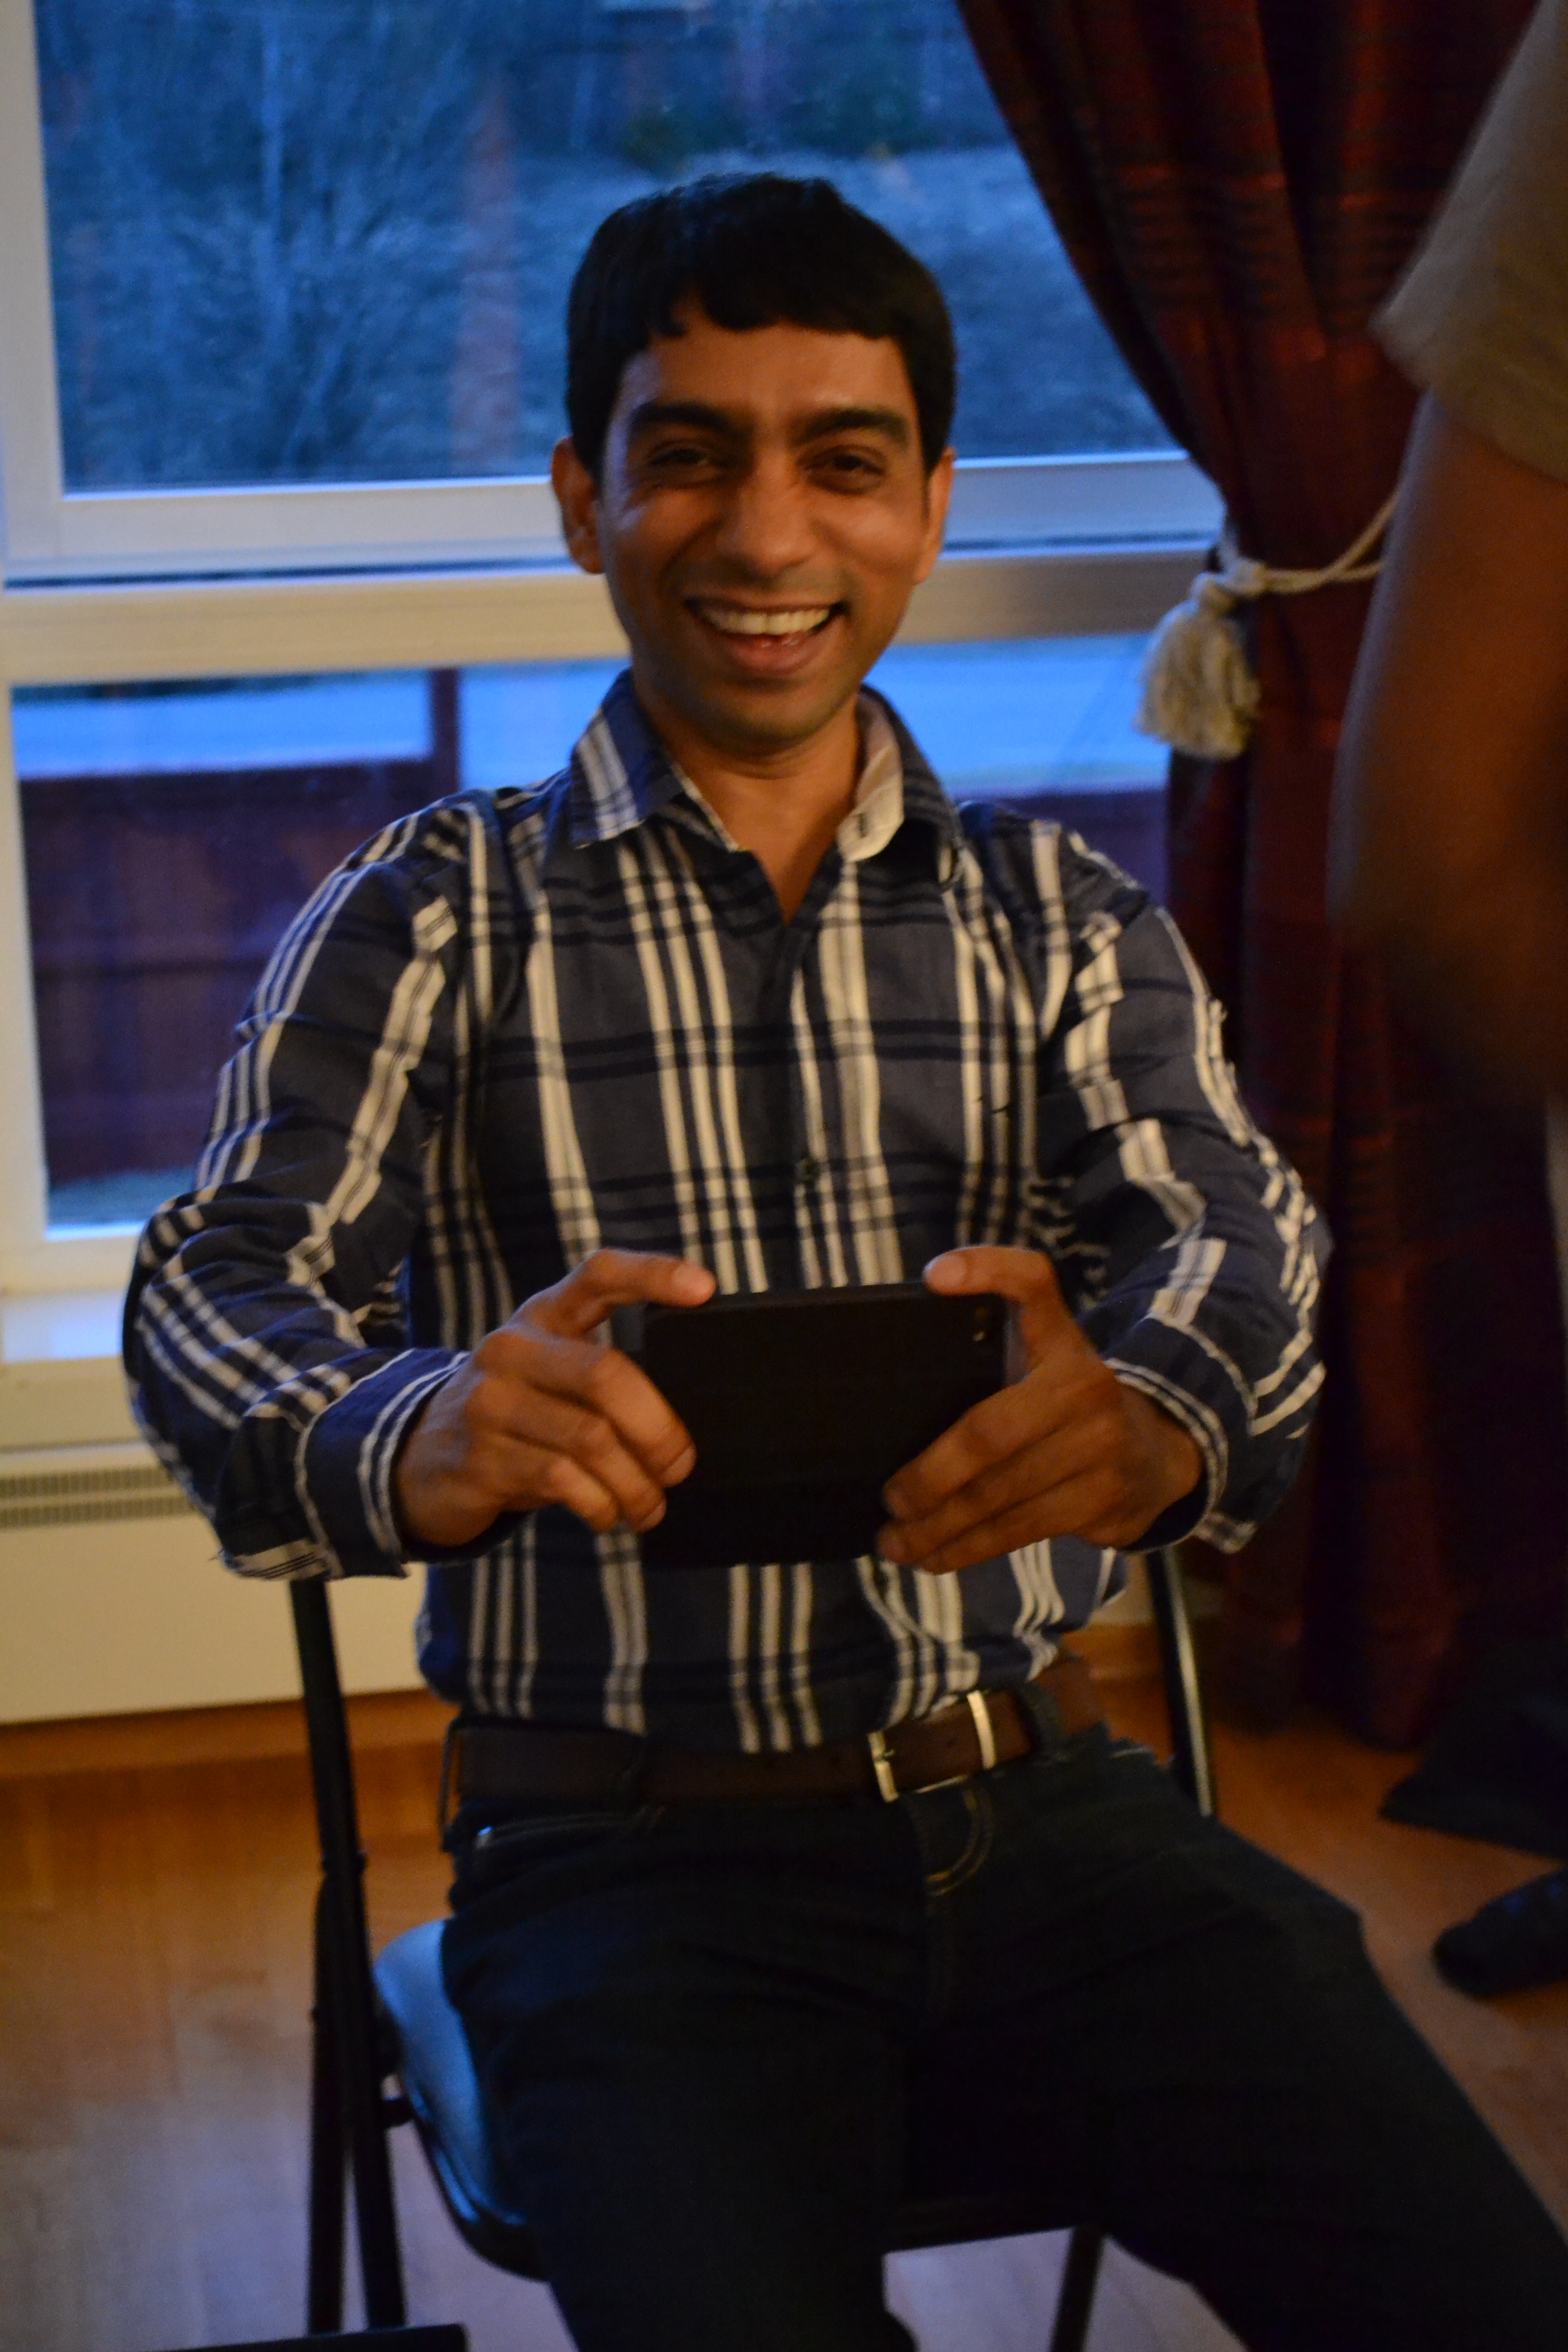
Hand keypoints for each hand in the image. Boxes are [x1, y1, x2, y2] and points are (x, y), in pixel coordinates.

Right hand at [394, 1249, 715, 1550]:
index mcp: (545, 1315)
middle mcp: (513, 1348)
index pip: (599, 1275)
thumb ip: (605, 1377)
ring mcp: (490, 1402)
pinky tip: (609, 1515)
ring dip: (635, 1483)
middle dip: (658, 1430)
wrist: (423, 1458)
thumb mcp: (553, 1376)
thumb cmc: (519, 1414)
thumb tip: (684, 1427)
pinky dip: (601, 1504)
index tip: (705, 1287)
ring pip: (590, 1439)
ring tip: (651, 1507)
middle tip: (681, 1467)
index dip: (652, 1274)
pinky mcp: (479, 1456)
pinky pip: (561, 1479)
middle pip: (605, 1375)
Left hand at [877, 1246, 1202, 1573]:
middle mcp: (1087, 1390)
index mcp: (1064, 1341)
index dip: (987, 1270)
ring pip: (999, 1496)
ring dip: (939, 1529)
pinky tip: (935, 1559)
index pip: (1030, 1284)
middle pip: (988, 1435)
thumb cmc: (1073, 1399)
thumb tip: (937, 1281)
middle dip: (929, 1476)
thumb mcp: (1049, 1347)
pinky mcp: (1102, 1505)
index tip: (934, 1278)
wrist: (1160, 1452)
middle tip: (890, 1501)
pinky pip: (1019, 1531)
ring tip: (895, 1544)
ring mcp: (1099, 1452)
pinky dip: (969, 1549)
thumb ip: (1002, 1313)